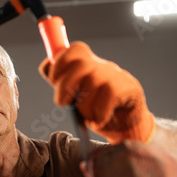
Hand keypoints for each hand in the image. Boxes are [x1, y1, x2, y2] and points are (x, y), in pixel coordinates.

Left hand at [39, 42, 154, 143]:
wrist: (127, 126)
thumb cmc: (98, 110)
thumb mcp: (76, 96)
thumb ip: (61, 81)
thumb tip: (47, 65)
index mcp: (89, 64)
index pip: (73, 50)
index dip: (59, 64)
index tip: (54, 81)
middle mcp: (103, 66)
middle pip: (81, 65)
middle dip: (65, 86)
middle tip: (63, 103)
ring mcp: (117, 76)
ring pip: (93, 83)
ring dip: (84, 106)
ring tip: (88, 117)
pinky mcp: (129, 88)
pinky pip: (109, 96)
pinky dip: (100, 112)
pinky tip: (101, 119)